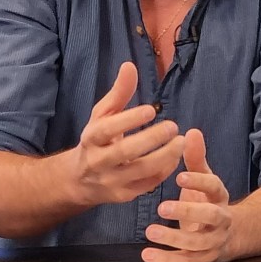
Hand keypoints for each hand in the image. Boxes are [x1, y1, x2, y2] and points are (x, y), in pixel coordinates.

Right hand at [67, 62, 184, 206]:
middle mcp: (98, 161)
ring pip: (139, 172)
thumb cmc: (97, 140)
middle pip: (124, 152)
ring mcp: (111, 181)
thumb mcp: (102, 116)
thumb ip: (118, 93)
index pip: (108, 129)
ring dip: (164, 157)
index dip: (129, 120)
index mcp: (91, 138)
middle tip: (173, 127)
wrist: (79, 181)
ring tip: (181, 142)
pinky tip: (176, 158)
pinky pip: (147, 185)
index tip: (152, 110)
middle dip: (151, 140)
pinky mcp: (123, 195)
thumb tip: (129, 66)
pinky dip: (163, 172)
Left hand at [143, 129, 233, 261]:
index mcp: (220, 197)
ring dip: (174, 238)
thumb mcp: (204, 180)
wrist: (228, 234)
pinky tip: (148, 254)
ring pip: (198, 243)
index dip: (199, 182)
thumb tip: (192, 132)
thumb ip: (196, 159)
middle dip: (188, 212)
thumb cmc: (208, 202)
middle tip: (162, 207)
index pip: (215, 187)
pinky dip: (167, 260)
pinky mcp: (202, 259)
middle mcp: (221, 220)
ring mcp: (213, 241)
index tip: (180, 176)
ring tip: (150, 231)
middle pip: (210, 216)